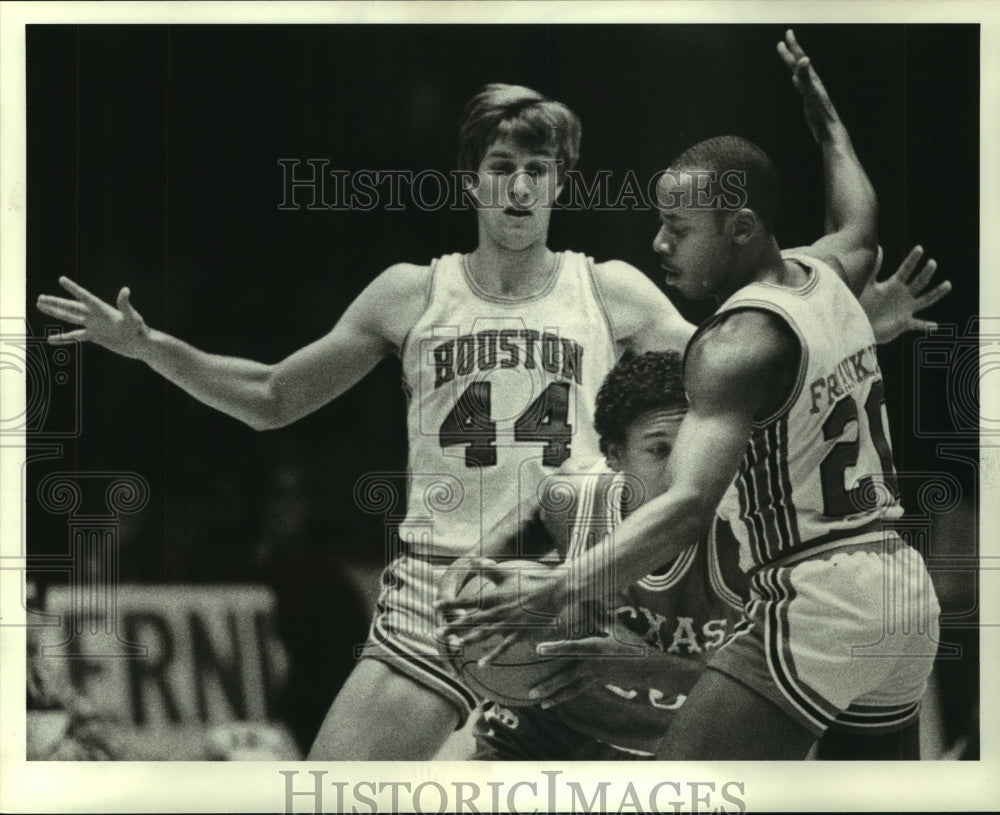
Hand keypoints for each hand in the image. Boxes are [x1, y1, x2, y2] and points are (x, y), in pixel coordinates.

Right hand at [36, 277, 149, 358]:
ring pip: (70, 318)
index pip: (85, 297)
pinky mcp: (95, 337)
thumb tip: (125, 290)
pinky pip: (75, 336)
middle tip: (40, 297)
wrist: (141, 345)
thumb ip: (126, 305)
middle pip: (71, 307)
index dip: (73, 288)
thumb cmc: (140, 330)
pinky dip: (63, 338)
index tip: (61, 279)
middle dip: (56, 302)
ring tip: (41, 306)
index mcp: (103, 309)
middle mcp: (96, 316)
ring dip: (56, 313)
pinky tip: (51, 339)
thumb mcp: (133, 317)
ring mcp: (94, 326)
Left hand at [438, 562, 567, 664]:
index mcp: (494, 595)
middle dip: (453, 625)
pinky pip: (502, 648)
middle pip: (471, 619)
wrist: (553, 591)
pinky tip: (481, 664)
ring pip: (483, 634)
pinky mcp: (518, 633)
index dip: (450, 603)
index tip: (435, 606)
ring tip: (453, 646)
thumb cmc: (530, 580)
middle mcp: (498, 610)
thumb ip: (489, 568)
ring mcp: (508, 623)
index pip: (467, 600)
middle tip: (437, 631)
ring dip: (467, 640)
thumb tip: (474, 559)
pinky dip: (491, 656)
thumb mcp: (507, 572)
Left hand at [529, 626, 647, 708]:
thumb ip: (597, 616)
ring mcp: (594, 677)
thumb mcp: (616, 627)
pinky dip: (564, 696)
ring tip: (540, 704)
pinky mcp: (597, 683)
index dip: (553, 649)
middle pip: (566, 677)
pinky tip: (552, 701)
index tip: (538, 650)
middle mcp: (592, 666)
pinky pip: (578, 690)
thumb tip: (584, 600)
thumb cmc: (632, 644)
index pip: (570, 649)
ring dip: (554, 696)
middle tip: (531, 692)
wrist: (648, 669)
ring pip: (571, 689)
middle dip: (548, 685)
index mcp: (594, 649)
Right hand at [777, 29, 846, 144]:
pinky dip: (797, 80)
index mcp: (812, 79)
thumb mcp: (812, 93)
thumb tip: (804, 59)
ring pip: (800, 73)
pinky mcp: (810, 100)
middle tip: (783, 39)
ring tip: (789, 57)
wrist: (829, 130)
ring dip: (793, 64)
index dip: (793, 46)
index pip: (801, 58)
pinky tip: (794, 80)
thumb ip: (806, 76)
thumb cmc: (821, 114)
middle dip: (792, 51)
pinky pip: (801, 86)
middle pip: (800, 63)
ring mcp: (811, 91)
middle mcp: (812, 82)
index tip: (787, 33)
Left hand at [859, 245, 950, 342]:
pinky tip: (936, 326)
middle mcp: (903, 295)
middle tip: (932, 263)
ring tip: (947, 284)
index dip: (912, 259)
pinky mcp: (904, 323)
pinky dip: (926, 326)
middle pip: (919, 281)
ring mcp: (906, 309)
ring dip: (937, 293)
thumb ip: (873, 269)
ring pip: (926, 299)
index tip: (919, 248)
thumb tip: (877, 247)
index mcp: (894, 284)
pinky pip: (918, 325)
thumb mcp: (867, 285)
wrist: (859, 323)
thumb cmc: (863, 303)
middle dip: (926, 272)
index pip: (906, 269)